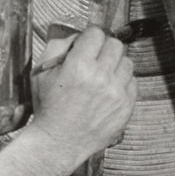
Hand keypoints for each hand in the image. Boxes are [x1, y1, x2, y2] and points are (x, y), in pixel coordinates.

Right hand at [31, 28, 135, 162]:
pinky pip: (133, 82)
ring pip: (127, 62)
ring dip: (115, 65)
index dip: (91, 37)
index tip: (88, 42)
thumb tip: (78, 36)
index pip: (97, 34)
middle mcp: (101, 77)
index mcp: (79, 66)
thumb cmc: (49, 108)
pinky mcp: (126, 106)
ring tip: (102, 76)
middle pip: (115, 45)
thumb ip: (59, 46)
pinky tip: (108, 90)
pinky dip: (122, 83)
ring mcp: (116, 93)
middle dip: (104, 48)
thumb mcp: (42, 72)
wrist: (58, 141)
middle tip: (95, 58)